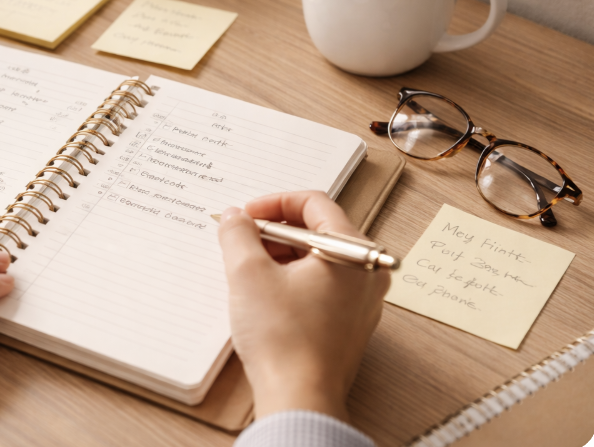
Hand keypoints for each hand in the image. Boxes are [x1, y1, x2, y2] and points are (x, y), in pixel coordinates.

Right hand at [217, 191, 389, 422]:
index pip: (315, 203)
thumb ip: (238, 233)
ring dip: (281, 255)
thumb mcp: (247, 273)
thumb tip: (236, 218)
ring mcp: (360, 301)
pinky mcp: (348, 324)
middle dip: (274, 231)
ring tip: (249, 269)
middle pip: (318, 230)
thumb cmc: (283, 339)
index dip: (273, 203)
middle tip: (242, 242)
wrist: (298, 398)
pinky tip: (265, 295)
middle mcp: (365, 273)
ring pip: (317, 259)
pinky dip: (292, 280)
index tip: (246, 216)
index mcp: (353, 252)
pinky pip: (320, 286)